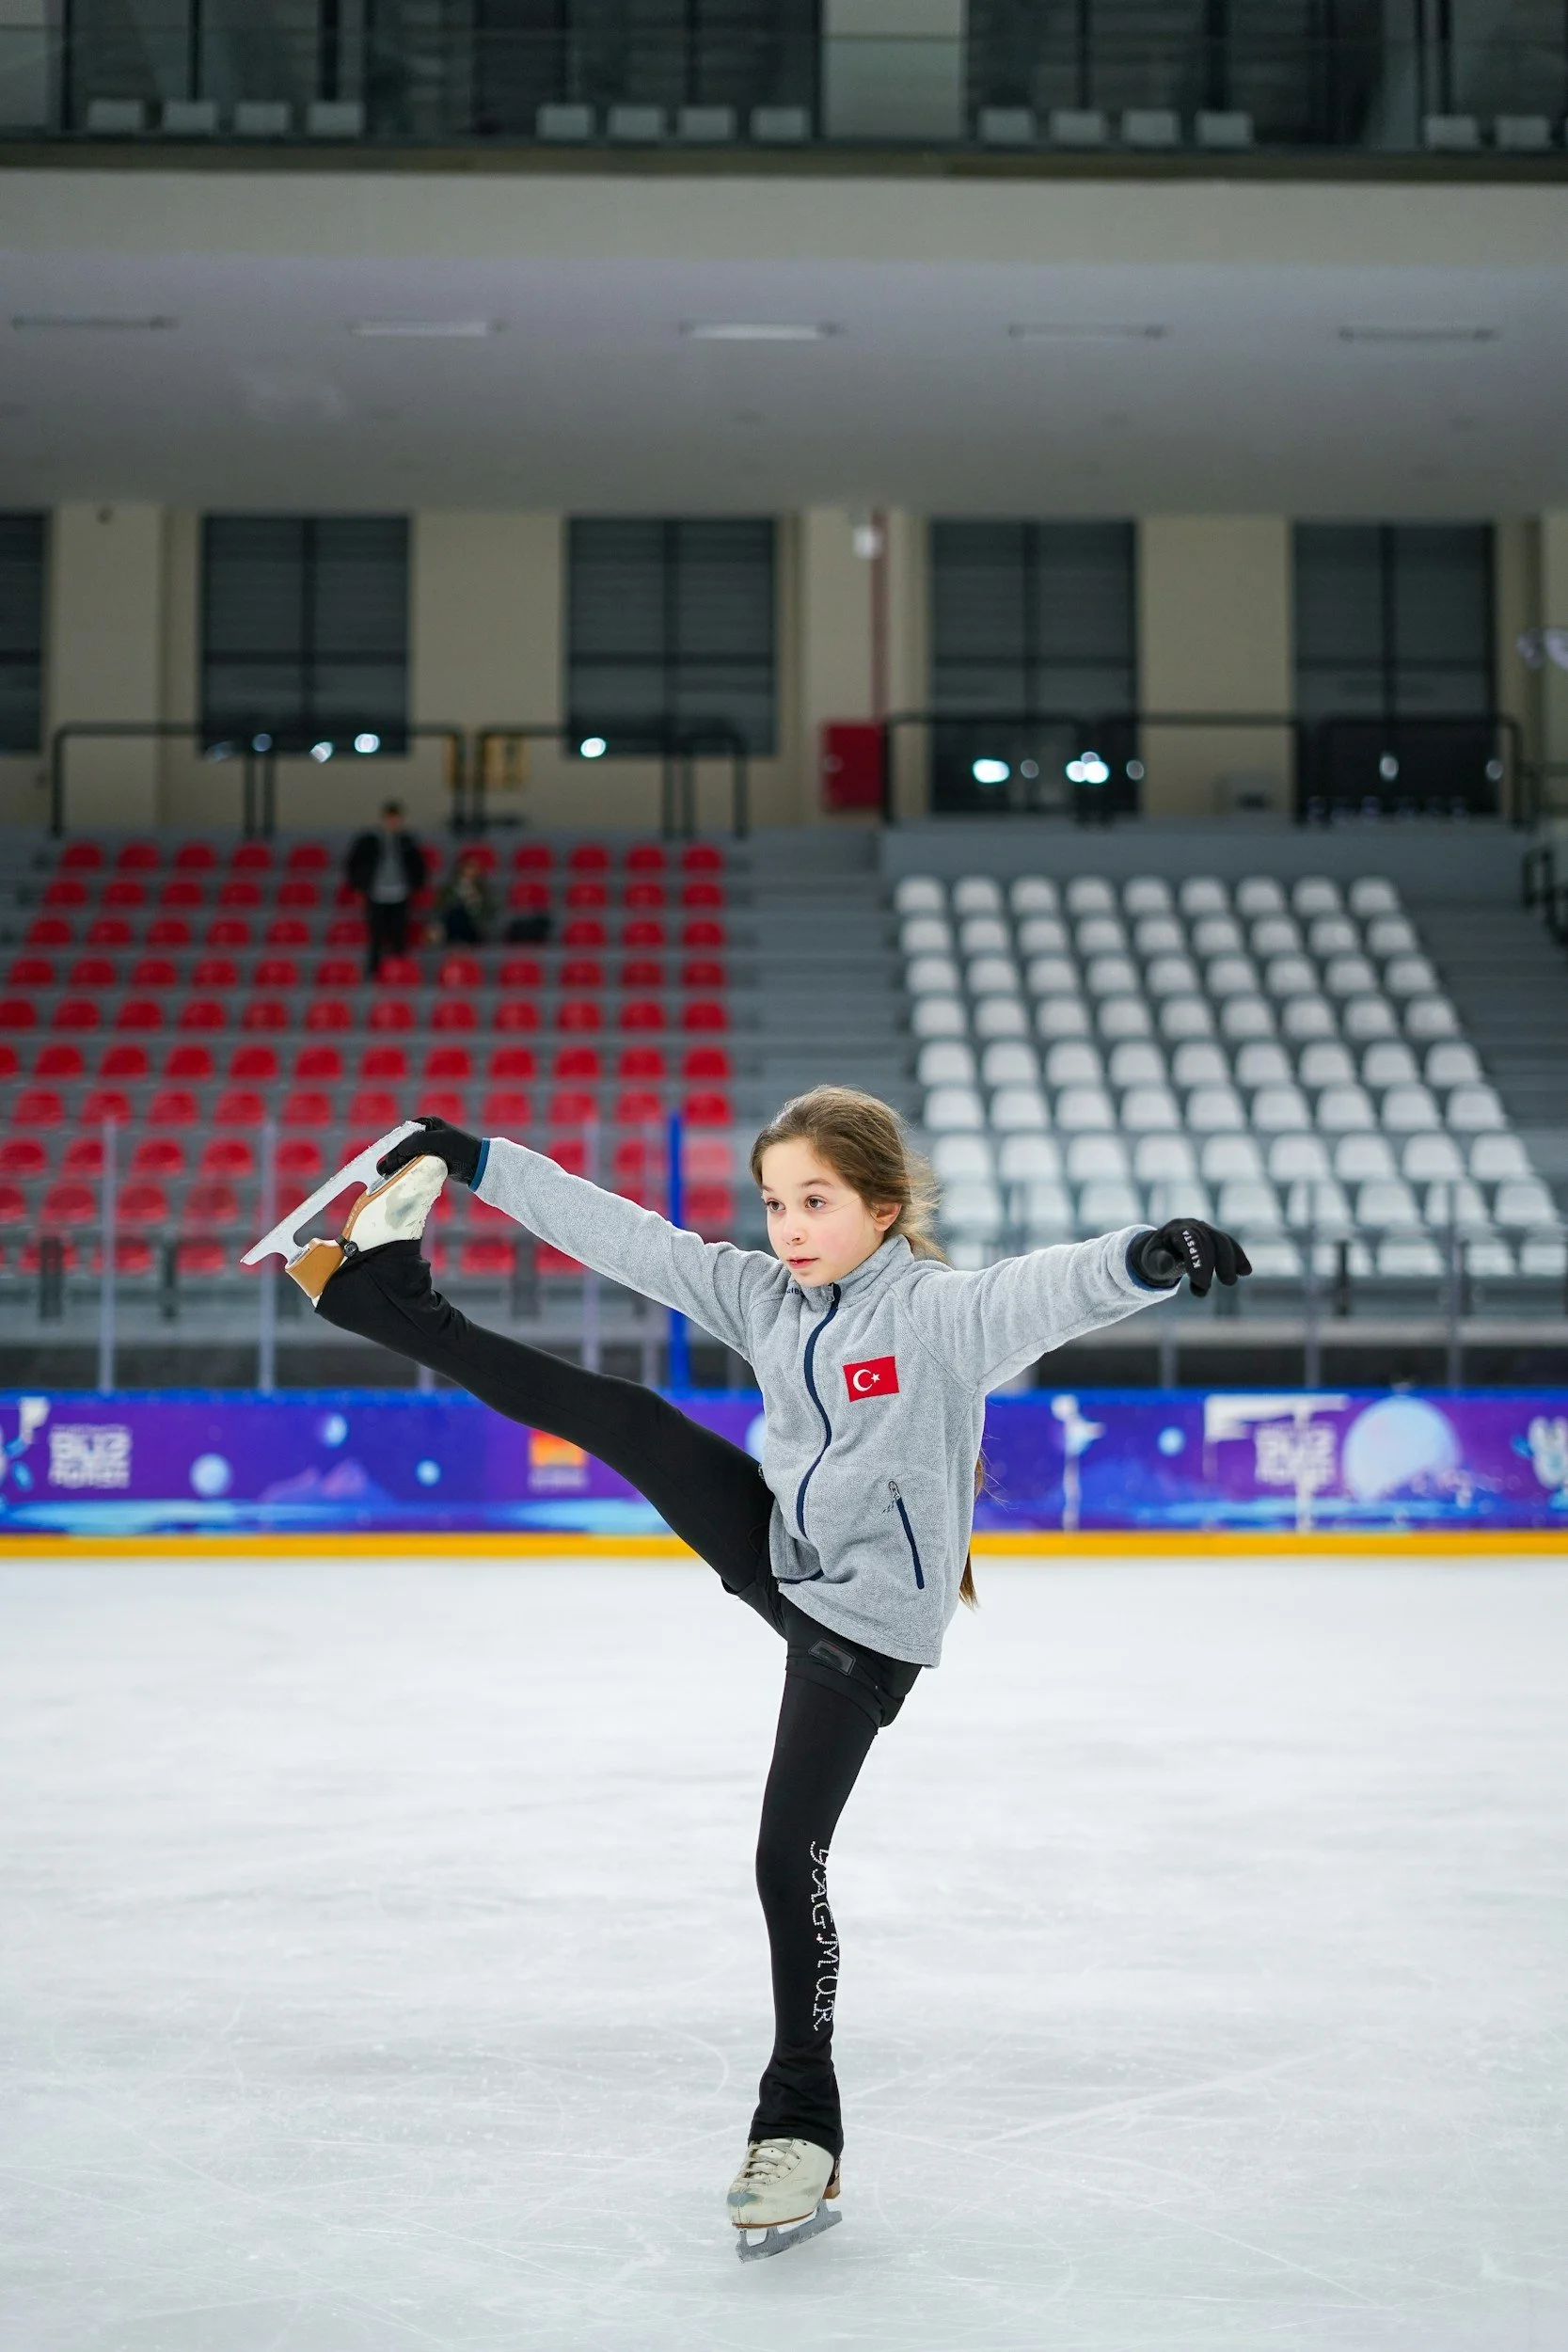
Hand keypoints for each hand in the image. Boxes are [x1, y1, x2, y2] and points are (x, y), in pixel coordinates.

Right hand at [378, 1115, 481, 1187]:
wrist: (479, 1164)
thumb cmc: (460, 1149)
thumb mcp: (437, 1142)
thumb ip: (416, 1142)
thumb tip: (398, 1150)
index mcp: (427, 1124)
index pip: (403, 1136)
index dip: (391, 1149)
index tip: (382, 1162)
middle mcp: (426, 1133)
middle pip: (403, 1147)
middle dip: (391, 1159)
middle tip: (381, 1172)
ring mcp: (429, 1147)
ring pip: (407, 1157)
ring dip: (396, 1166)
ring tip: (385, 1176)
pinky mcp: (433, 1159)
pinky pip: (415, 1164)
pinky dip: (406, 1170)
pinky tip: (398, 1177)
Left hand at [1131, 1219, 1251, 1297]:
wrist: (1161, 1248)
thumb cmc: (1156, 1257)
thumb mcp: (1151, 1261)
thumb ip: (1158, 1262)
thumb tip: (1166, 1265)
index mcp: (1175, 1230)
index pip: (1190, 1240)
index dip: (1199, 1261)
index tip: (1203, 1285)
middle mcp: (1192, 1225)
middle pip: (1209, 1239)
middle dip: (1217, 1263)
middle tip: (1223, 1285)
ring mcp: (1205, 1229)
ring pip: (1222, 1240)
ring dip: (1230, 1261)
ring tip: (1230, 1282)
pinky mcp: (1215, 1237)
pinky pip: (1229, 1244)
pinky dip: (1238, 1257)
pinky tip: (1245, 1271)